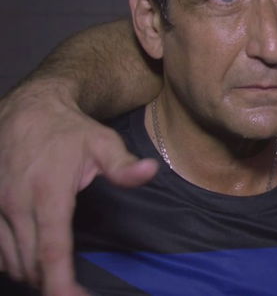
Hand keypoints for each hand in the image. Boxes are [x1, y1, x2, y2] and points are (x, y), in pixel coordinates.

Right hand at [0, 79, 157, 294]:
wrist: (26, 110)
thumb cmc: (69, 131)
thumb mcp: (103, 142)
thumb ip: (124, 165)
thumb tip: (151, 171)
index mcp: (47, 193)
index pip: (51, 250)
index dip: (60, 282)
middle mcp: (14, 204)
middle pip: (30, 263)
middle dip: (51, 284)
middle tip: (74, 292)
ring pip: (8, 260)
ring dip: (31, 275)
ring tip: (56, 279)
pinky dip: (11, 262)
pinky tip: (29, 263)